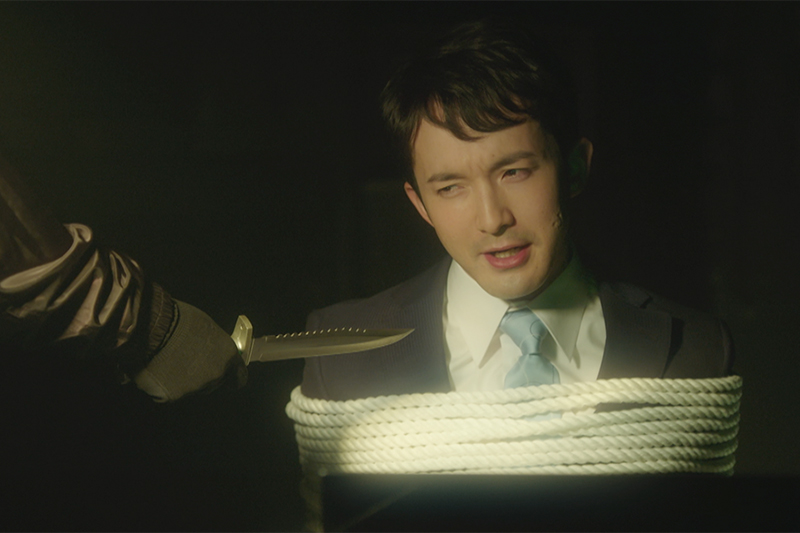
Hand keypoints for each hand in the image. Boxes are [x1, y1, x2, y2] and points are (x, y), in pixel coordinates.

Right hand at [133, 301, 247, 401]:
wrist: (154, 328)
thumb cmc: (180, 320)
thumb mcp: (208, 328)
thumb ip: (215, 346)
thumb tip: (212, 352)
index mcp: (228, 356)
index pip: (239, 377)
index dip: (232, 379)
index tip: (227, 381)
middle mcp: (216, 374)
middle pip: (213, 384)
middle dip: (203, 377)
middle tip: (187, 364)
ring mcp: (195, 387)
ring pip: (191, 389)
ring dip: (183, 381)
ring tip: (169, 362)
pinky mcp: (173, 396)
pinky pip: (168, 394)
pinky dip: (163, 386)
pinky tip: (156, 369)